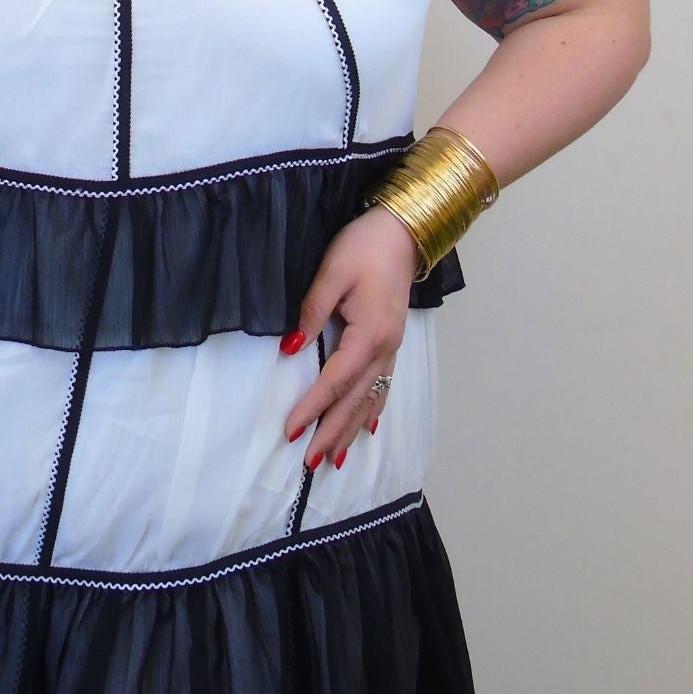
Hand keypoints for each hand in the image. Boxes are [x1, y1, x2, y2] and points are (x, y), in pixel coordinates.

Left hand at [279, 205, 419, 467]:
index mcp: (369, 334)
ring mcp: (392, 347)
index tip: (290, 431)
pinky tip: (368, 427)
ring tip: (335, 458)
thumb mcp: (331, 273)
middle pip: (356, 401)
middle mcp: (385, 348)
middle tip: (309, 463)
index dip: (312, 407)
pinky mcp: (392, 341)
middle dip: (332, 433)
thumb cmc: (364, 246)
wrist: (402, 230)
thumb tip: (291, 349)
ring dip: (352, 429)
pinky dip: (373, 410)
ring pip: (371, 398)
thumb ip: (311, 312)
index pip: (335, 381)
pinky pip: (383, 385)